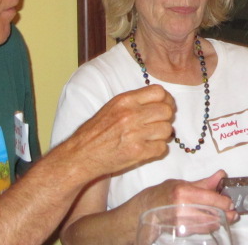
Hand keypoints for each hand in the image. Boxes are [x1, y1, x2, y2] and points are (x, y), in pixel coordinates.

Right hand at [59, 85, 174, 177]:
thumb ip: (136, 101)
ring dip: (163, 135)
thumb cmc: (96, 131)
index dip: (166, 99)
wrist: (80, 155)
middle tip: (159, 123)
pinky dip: (158, 149)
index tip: (164, 106)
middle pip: (166, 111)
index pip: (159, 91)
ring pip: (167, 130)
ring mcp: (135, 134)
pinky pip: (162, 148)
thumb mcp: (113, 106)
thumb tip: (162, 100)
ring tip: (152, 137)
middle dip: (166, 118)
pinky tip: (147, 148)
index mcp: (125, 100)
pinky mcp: (137, 152)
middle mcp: (131, 115)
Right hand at [134, 170, 238, 224]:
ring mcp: (181, 221)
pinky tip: (213, 223)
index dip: (223, 202)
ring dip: (219, 221)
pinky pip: (200, 230)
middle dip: (226, 214)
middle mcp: (182, 207)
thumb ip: (203, 183)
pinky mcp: (180, 231)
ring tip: (226, 218)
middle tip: (233, 213)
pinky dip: (209, 227)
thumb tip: (221, 175)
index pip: (210, 198)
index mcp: (183, 192)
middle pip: (211, 213)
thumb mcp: (180, 183)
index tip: (230, 202)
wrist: (142, 211)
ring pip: (207, 223)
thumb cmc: (161, 194)